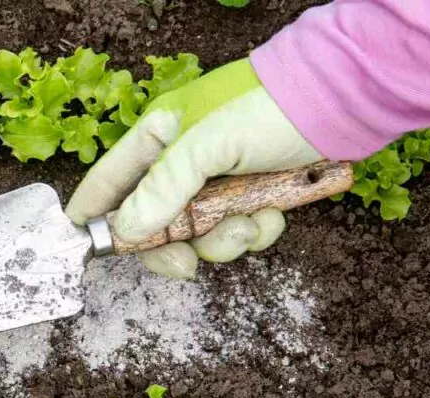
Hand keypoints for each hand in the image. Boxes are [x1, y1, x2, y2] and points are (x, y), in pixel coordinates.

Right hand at [65, 58, 322, 278]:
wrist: (344, 102)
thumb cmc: (267, 108)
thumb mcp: (207, 144)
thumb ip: (163, 188)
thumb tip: (126, 230)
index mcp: (157, 138)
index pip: (109, 181)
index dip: (94, 214)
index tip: (86, 248)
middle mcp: (180, 163)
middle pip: (152, 222)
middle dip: (173, 245)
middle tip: (186, 264)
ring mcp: (214, 183)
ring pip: (197, 234)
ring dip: (223, 239)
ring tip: (251, 224)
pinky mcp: (248, 197)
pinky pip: (235, 231)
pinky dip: (254, 231)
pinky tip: (273, 214)